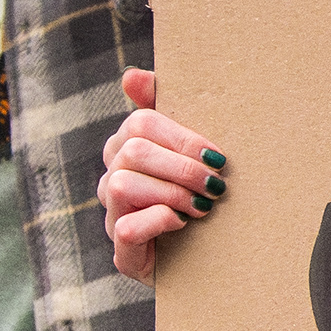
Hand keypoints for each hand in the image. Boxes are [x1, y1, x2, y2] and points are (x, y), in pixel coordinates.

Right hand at [96, 69, 226, 281]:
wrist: (217, 255)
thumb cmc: (205, 191)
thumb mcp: (195, 151)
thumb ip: (168, 111)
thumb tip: (130, 75)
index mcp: (129, 149)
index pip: (140, 123)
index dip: (181, 137)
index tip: (216, 154)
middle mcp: (113, 180)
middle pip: (132, 152)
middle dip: (181, 167)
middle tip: (215, 183)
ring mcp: (114, 216)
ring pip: (120, 186)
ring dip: (170, 193)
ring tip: (202, 205)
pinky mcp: (124, 253)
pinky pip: (126, 229)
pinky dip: (158, 222)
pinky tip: (181, 223)